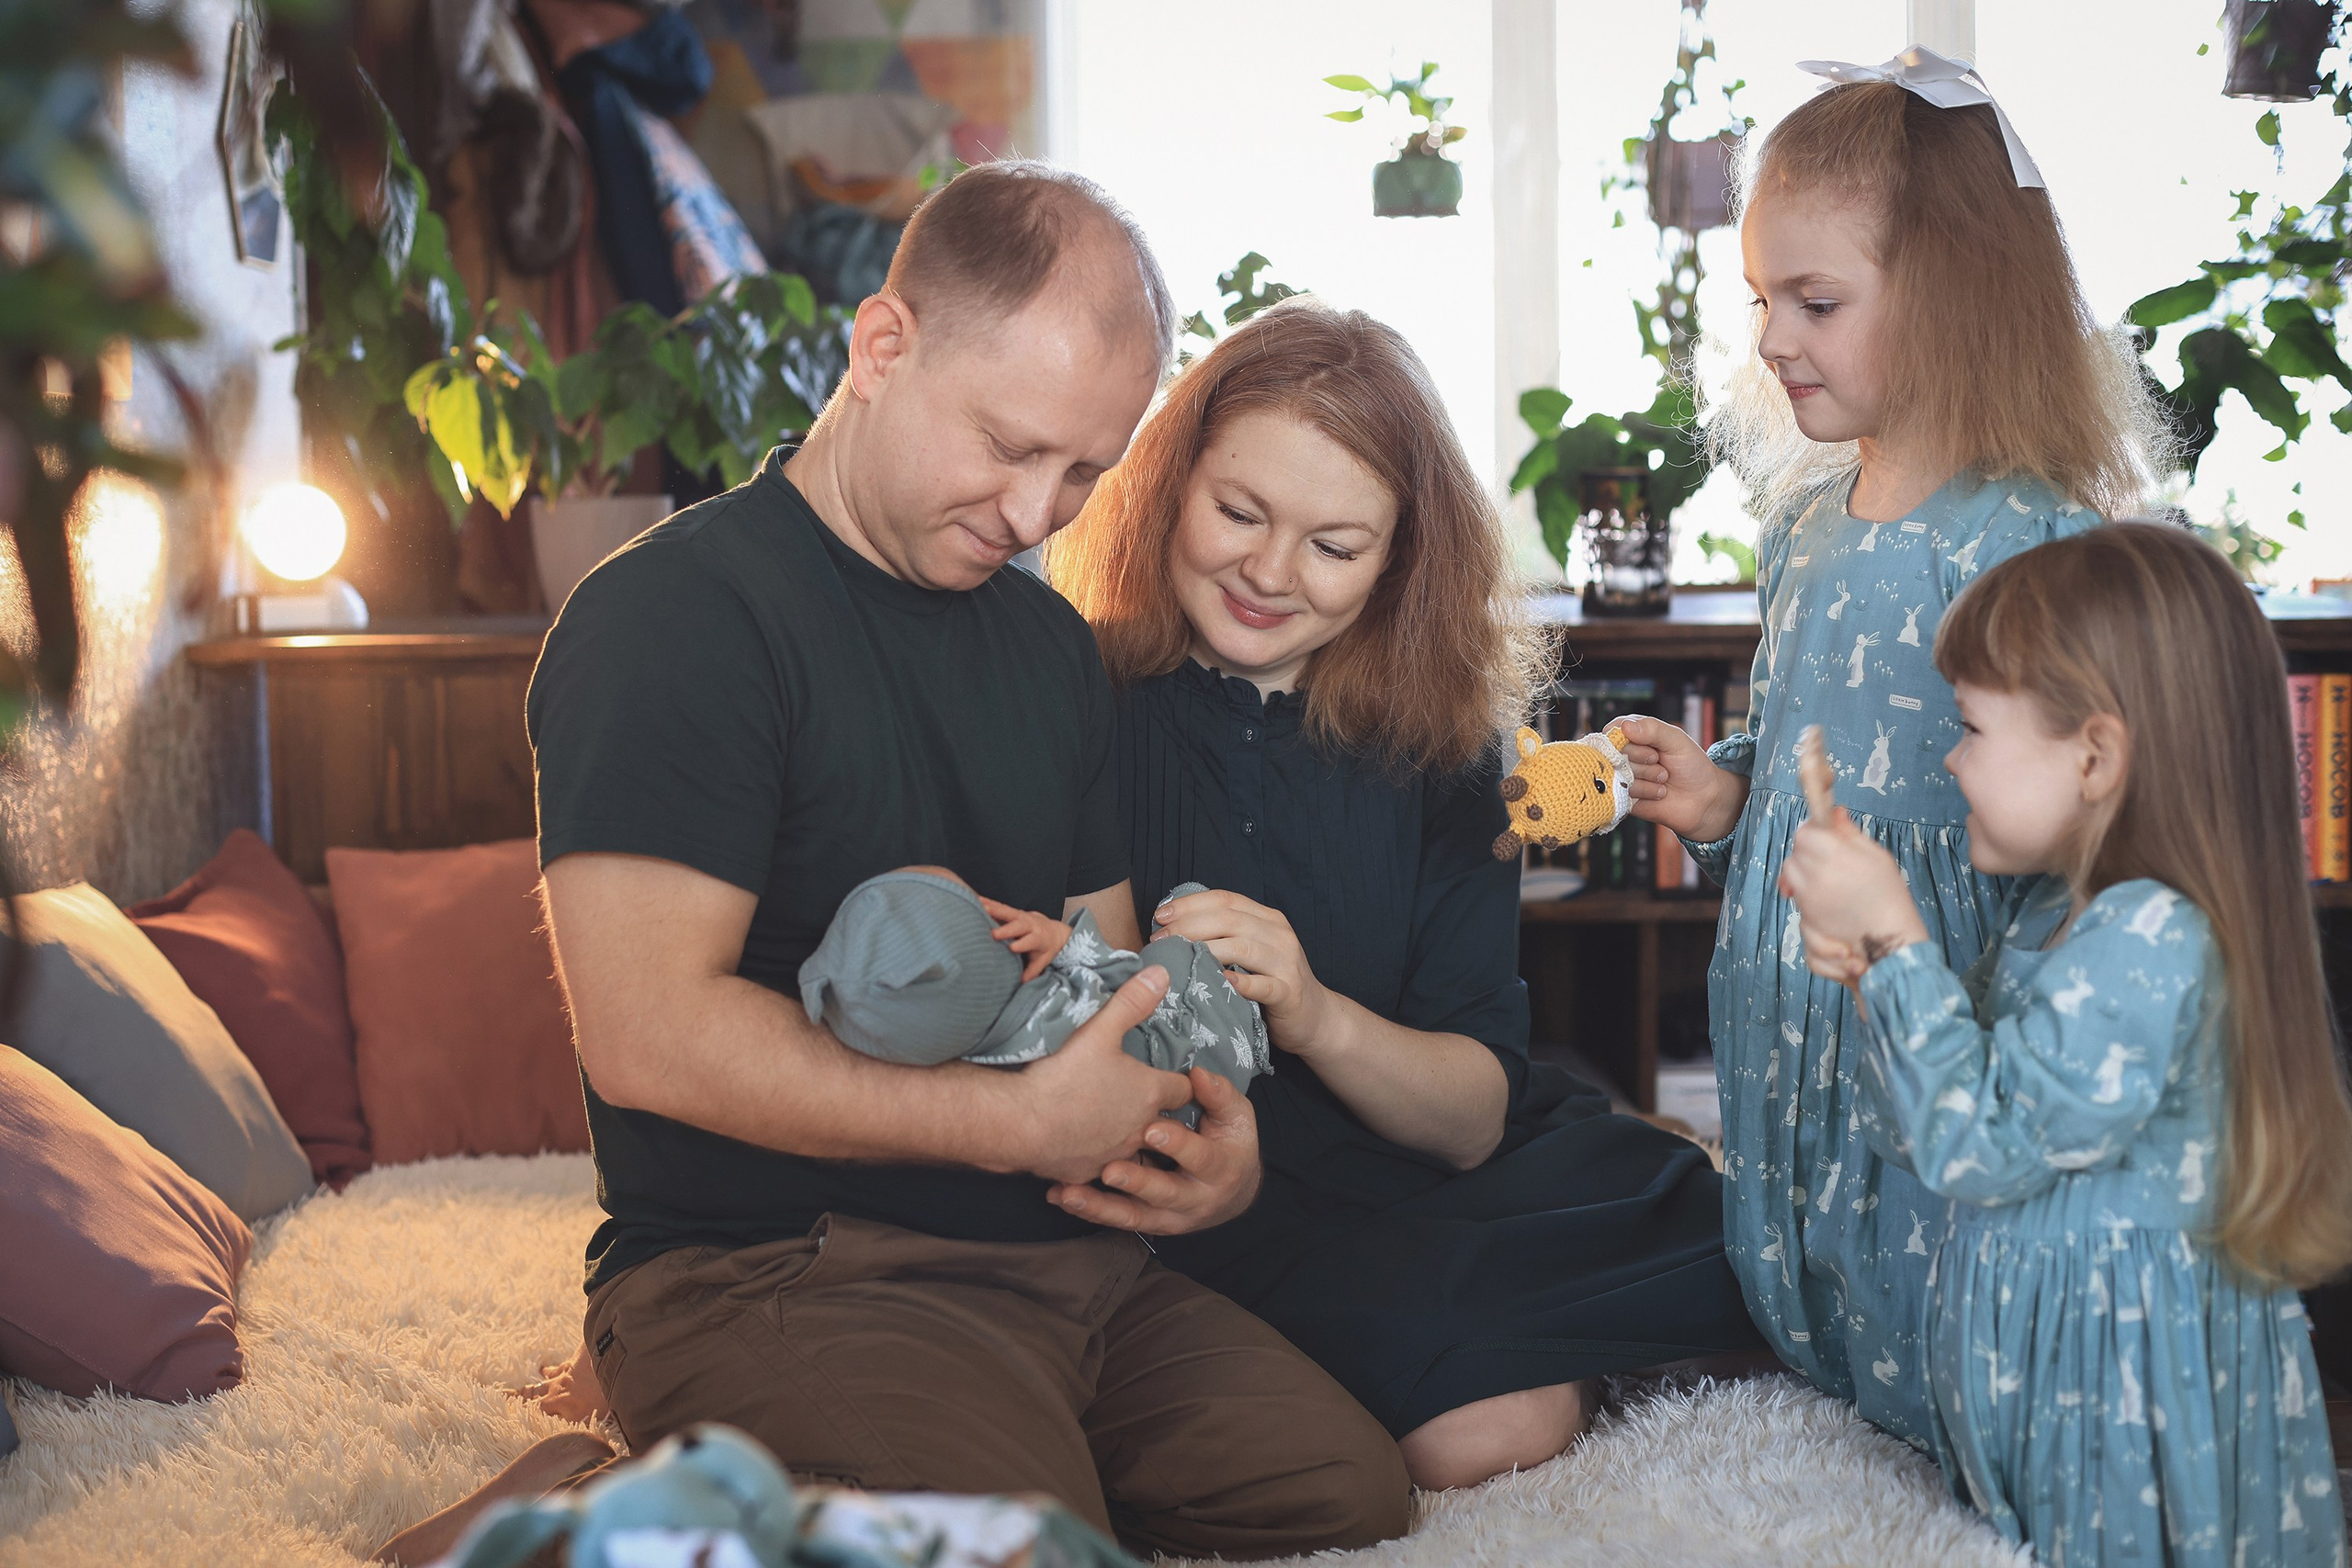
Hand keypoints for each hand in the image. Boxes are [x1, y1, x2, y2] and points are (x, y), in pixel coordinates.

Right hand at [979, 896, 1071, 982]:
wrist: (1052, 930)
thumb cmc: (1044, 948)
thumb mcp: (1042, 960)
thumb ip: (1031, 971)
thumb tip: (1021, 983)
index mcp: (1038, 938)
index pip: (1030, 941)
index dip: (1022, 944)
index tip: (1012, 948)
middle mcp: (1029, 924)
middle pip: (1018, 925)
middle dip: (1007, 929)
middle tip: (993, 933)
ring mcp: (1020, 915)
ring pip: (1007, 912)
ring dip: (993, 909)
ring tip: (979, 907)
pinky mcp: (1012, 911)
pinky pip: (999, 905)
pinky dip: (988, 902)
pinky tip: (976, 899)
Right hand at [1012, 966, 1194, 1183]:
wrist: (1020, 1123)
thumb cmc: (1063, 1075)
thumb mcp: (1098, 1030)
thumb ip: (1132, 1002)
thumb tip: (1161, 975)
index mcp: (1148, 1093)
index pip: (1183, 1090)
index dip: (1179, 1082)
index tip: (1174, 1078)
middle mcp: (1140, 1130)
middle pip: (1164, 1124)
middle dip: (1157, 1114)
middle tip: (1140, 1101)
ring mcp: (1114, 1157)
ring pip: (1133, 1150)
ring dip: (1127, 1138)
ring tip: (1109, 1124)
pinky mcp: (1086, 1174)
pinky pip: (1098, 1167)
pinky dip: (1093, 1157)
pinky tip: (1077, 1144)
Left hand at [1049, 1064, 1261, 1233]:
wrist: (1232, 1191)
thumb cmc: (1230, 1141)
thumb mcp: (1236, 1116)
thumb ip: (1218, 1095)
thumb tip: (1198, 1074)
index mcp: (1221, 1169)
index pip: (1200, 1157)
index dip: (1177, 1144)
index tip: (1151, 1129)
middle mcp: (1196, 1200)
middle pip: (1165, 1194)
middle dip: (1137, 1183)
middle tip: (1109, 1170)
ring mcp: (1170, 1217)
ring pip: (1134, 1216)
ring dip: (1100, 1206)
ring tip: (1070, 1193)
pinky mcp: (1148, 1223)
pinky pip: (1116, 1220)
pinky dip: (1089, 1210)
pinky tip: (1061, 1196)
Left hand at [1151, 888, 1332, 1055]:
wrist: (1314, 1017)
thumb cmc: (1271, 983)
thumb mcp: (1251, 951)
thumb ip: (1224, 936)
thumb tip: (1173, 929)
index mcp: (1267, 918)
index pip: (1225, 900)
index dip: (1190, 903)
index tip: (1160, 915)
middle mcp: (1279, 934)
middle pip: (1229, 920)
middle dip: (1188, 926)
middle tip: (1160, 940)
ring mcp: (1286, 962)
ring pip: (1242, 947)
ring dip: (1205, 951)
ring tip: (1178, 958)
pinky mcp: (1289, 992)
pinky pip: (1261, 985)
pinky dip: (1238, 982)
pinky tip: (1218, 982)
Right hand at [1614, 715, 1747, 842]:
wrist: (1704, 798)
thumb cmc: (1691, 764)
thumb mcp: (1676, 739)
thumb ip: (1652, 728)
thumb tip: (1625, 727)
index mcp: (1633, 735)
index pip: (1614, 731)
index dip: (1631, 740)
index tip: (1653, 747)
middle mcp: (1624, 755)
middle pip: (1615, 753)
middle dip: (1643, 759)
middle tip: (1660, 761)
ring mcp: (1623, 777)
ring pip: (1619, 773)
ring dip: (1648, 776)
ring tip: (1663, 778)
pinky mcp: (1624, 798)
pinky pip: (1622, 793)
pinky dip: (1646, 791)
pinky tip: (1659, 792)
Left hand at [1776, 807, 1927, 981]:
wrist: (1889, 938)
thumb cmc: (1888, 894)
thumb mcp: (1876, 855)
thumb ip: (1850, 833)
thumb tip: (1835, 812)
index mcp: (1834, 855)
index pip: (1804, 833)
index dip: (1813, 831)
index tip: (1825, 834)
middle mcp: (1815, 875)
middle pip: (1794, 852)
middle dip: (1807, 850)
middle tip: (1828, 855)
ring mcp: (1807, 897)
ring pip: (1790, 873)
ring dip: (1802, 870)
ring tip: (1826, 875)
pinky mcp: (1805, 914)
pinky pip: (1795, 893)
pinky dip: (1803, 889)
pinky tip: (1825, 893)